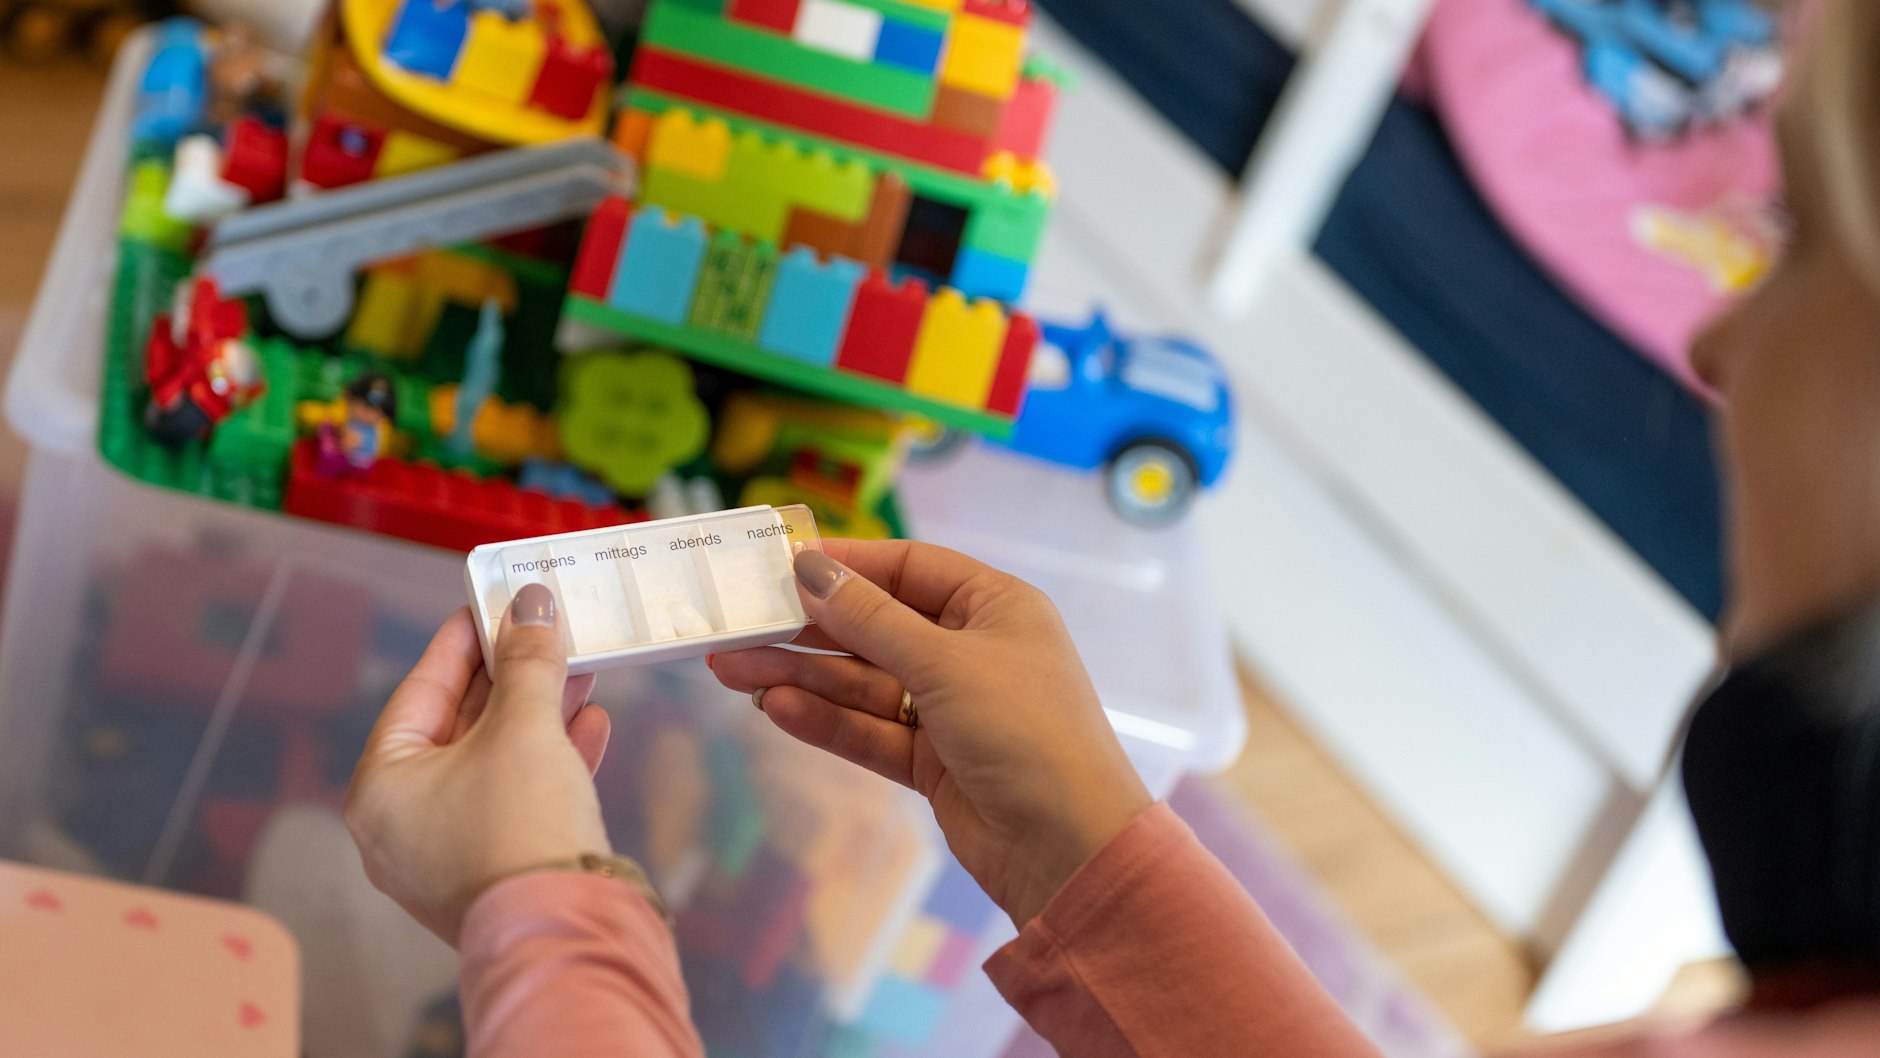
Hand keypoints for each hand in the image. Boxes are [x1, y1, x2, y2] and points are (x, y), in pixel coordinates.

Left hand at [345, 586, 613, 944]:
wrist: (564, 929)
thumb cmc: (520, 825)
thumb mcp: (524, 727)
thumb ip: (527, 661)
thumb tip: (532, 605)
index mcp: (381, 787)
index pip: (419, 691)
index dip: (461, 641)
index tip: (492, 603)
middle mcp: (401, 825)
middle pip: (457, 728)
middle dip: (509, 677)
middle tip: (542, 631)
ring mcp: (446, 855)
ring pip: (492, 764)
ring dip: (538, 715)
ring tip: (578, 671)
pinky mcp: (493, 873)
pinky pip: (514, 801)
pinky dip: (550, 761)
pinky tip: (591, 725)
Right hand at [708, 540, 1151, 926]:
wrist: (1069, 848)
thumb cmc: (1024, 731)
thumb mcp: (945, 663)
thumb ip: (870, 619)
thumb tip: (810, 567)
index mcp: (995, 607)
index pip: (908, 567)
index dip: (846, 563)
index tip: (780, 563)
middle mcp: (973, 650)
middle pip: (876, 627)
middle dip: (807, 629)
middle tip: (735, 625)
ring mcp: (952, 709)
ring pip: (864, 683)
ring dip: (803, 676)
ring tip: (731, 669)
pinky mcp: (934, 761)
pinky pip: (870, 730)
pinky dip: (826, 720)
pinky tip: (776, 709)